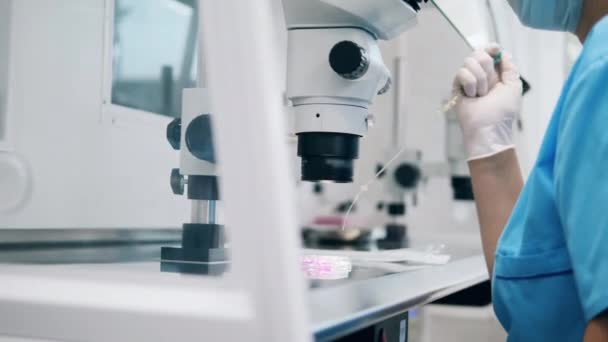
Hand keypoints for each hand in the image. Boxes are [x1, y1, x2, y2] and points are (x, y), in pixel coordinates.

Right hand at [454, 44, 522, 160]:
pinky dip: (470, 84)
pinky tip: (472, 96)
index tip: (495, 49)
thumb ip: (510, 68)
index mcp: (494, 74)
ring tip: (481, 95)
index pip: (489, 52)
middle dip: (487, 67)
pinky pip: (461, 73)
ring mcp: (467, 80)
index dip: (491, 47)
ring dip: (480, 79)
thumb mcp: (513, 87)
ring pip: (469, 61)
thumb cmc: (503, 112)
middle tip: (489, 86)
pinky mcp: (456, 87)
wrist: (489, 128)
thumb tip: (503, 53)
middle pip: (479, 52)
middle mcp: (480, 75)